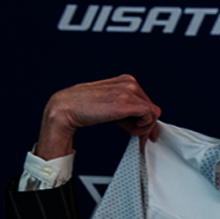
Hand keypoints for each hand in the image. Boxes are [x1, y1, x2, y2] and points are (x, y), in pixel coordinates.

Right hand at [35, 75, 161, 159]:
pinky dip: (144, 127)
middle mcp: (129, 83)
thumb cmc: (84, 107)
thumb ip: (128, 114)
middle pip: (151, 107)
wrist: (66, 107)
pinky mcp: (126, 101)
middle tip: (139, 137)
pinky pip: (149, 115)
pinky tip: (133, 132)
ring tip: (133, 135)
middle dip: (147, 125)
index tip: (143, 130)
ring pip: (153, 112)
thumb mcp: (112, 108)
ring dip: (146, 128)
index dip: (146, 118)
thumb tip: (142, 126)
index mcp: (126, 81)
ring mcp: (128, 91)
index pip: (146, 101)